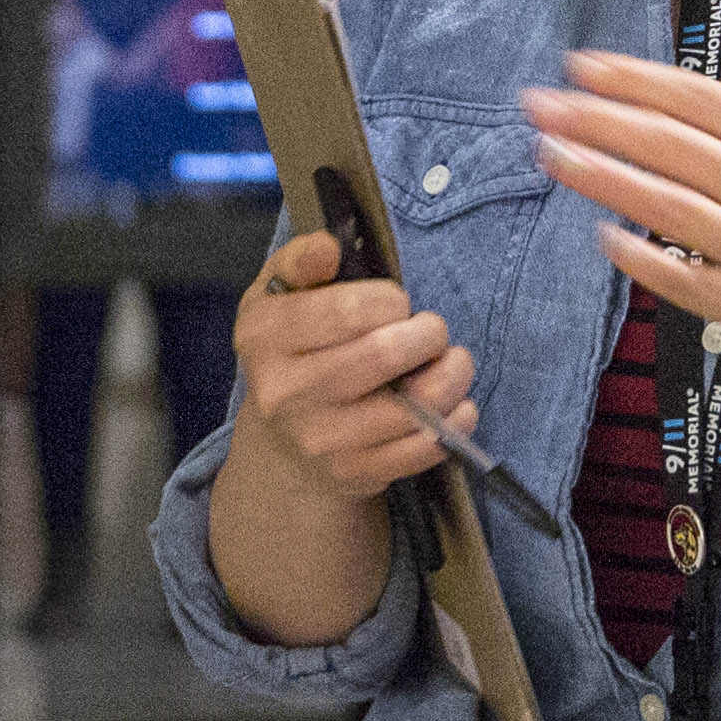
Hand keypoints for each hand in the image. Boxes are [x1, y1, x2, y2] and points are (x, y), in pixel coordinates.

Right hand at [227, 225, 474, 496]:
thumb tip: (328, 247)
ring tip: (453, 364)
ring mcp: (321, 439)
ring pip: (415, 406)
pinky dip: (455, 422)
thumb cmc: (293, 348)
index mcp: (265, 336)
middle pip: (385, 353)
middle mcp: (286, 392)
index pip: (351, 310)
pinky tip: (454, 405)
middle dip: (428, 333)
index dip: (391, 300)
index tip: (395, 304)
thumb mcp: (279, 293)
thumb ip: (301, 259)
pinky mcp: (355, 473)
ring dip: (453, 377)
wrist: (282, 442)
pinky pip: (424, 448)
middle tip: (431, 331)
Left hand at [522, 43, 720, 464]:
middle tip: (537, 105)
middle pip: (670, 146)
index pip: (704, 100)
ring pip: (666, 207)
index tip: (583, 66)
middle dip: (596, 120)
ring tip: (549, 156)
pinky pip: (685, 282)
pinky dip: (642, 260)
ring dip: (601, 178)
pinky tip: (603, 237)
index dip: (637, 80)